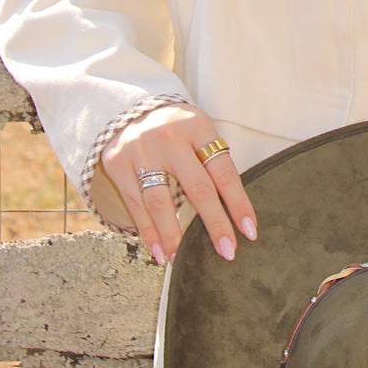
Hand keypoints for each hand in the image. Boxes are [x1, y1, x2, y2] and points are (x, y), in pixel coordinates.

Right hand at [101, 102, 256, 266]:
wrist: (129, 108)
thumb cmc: (176, 128)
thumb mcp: (198, 130)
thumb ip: (212, 161)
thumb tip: (234, 210)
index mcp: (197, 127)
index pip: (223, 170)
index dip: (238, 202)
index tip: (249, 231)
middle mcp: (170, 138)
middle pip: (197, 187)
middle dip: (214, 223)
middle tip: (228, 252)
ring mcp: (142, 151)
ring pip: (161, 201)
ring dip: (173, 235)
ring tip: (183, 258)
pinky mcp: (119, 164)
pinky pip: (135, 205)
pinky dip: (148, 232)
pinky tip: (160, 252)